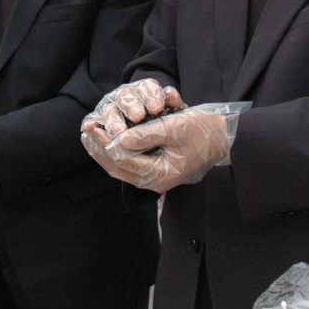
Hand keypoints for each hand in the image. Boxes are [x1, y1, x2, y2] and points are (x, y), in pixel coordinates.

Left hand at [82, 105, 239, 192]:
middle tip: (85, 132)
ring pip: (121, 168)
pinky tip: (106, 141)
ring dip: (104, 152)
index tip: (93, 128)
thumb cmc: (203, 132)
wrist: (223, 139)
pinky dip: (116, 153)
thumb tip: (121, 138)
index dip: (105, 144)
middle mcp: (155, 180)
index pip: (124, 161)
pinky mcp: (156, 169)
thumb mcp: (175, 128)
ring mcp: (155, 176)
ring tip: (89, 137)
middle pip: (118, 168)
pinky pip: (129, 164)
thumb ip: (148, 134)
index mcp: (161, 174)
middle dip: (99, 150)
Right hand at [85, 79, 184, 139]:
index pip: (147, 87)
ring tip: (119, 133)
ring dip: (113, 119)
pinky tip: (89, 129)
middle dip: (131, 105)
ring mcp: (110, 108)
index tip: (157, 109)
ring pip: (109, 108)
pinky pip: (91, 121)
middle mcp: (125, 97)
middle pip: (125, 95)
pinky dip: (90, 124)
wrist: (154, 144)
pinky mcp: (97, 121)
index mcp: (144, 91)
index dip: (151, 96)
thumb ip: (174, 107)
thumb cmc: (164, 128)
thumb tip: (171, 96)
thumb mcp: (174, 117)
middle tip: (138, 117)